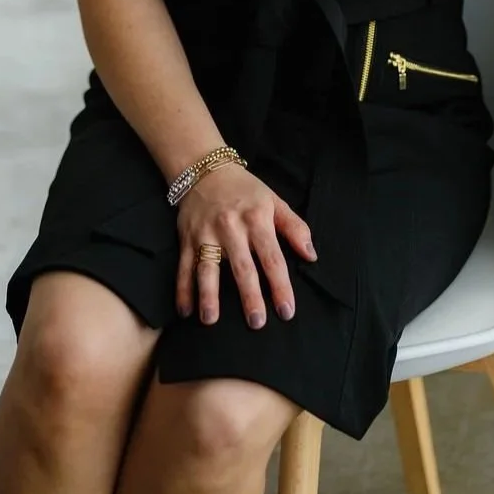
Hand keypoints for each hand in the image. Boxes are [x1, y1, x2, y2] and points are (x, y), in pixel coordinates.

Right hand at [175, 162, 316, 328]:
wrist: (206, 170)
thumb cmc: (246, 191)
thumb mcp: (275, 202)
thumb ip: (295, 228)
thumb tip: (311, 255)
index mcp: (257, 219)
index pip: (272, 258)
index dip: (280, 285)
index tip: (287, 311)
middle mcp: (231, 227)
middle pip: (242, 266)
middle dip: (249, 295)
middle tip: (256, 322)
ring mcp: (206, 233)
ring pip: (207, 267)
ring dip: (208, 294)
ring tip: (210, 320)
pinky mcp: (187, 238)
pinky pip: (184, 267)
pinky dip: (182, 289)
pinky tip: (185, 311)